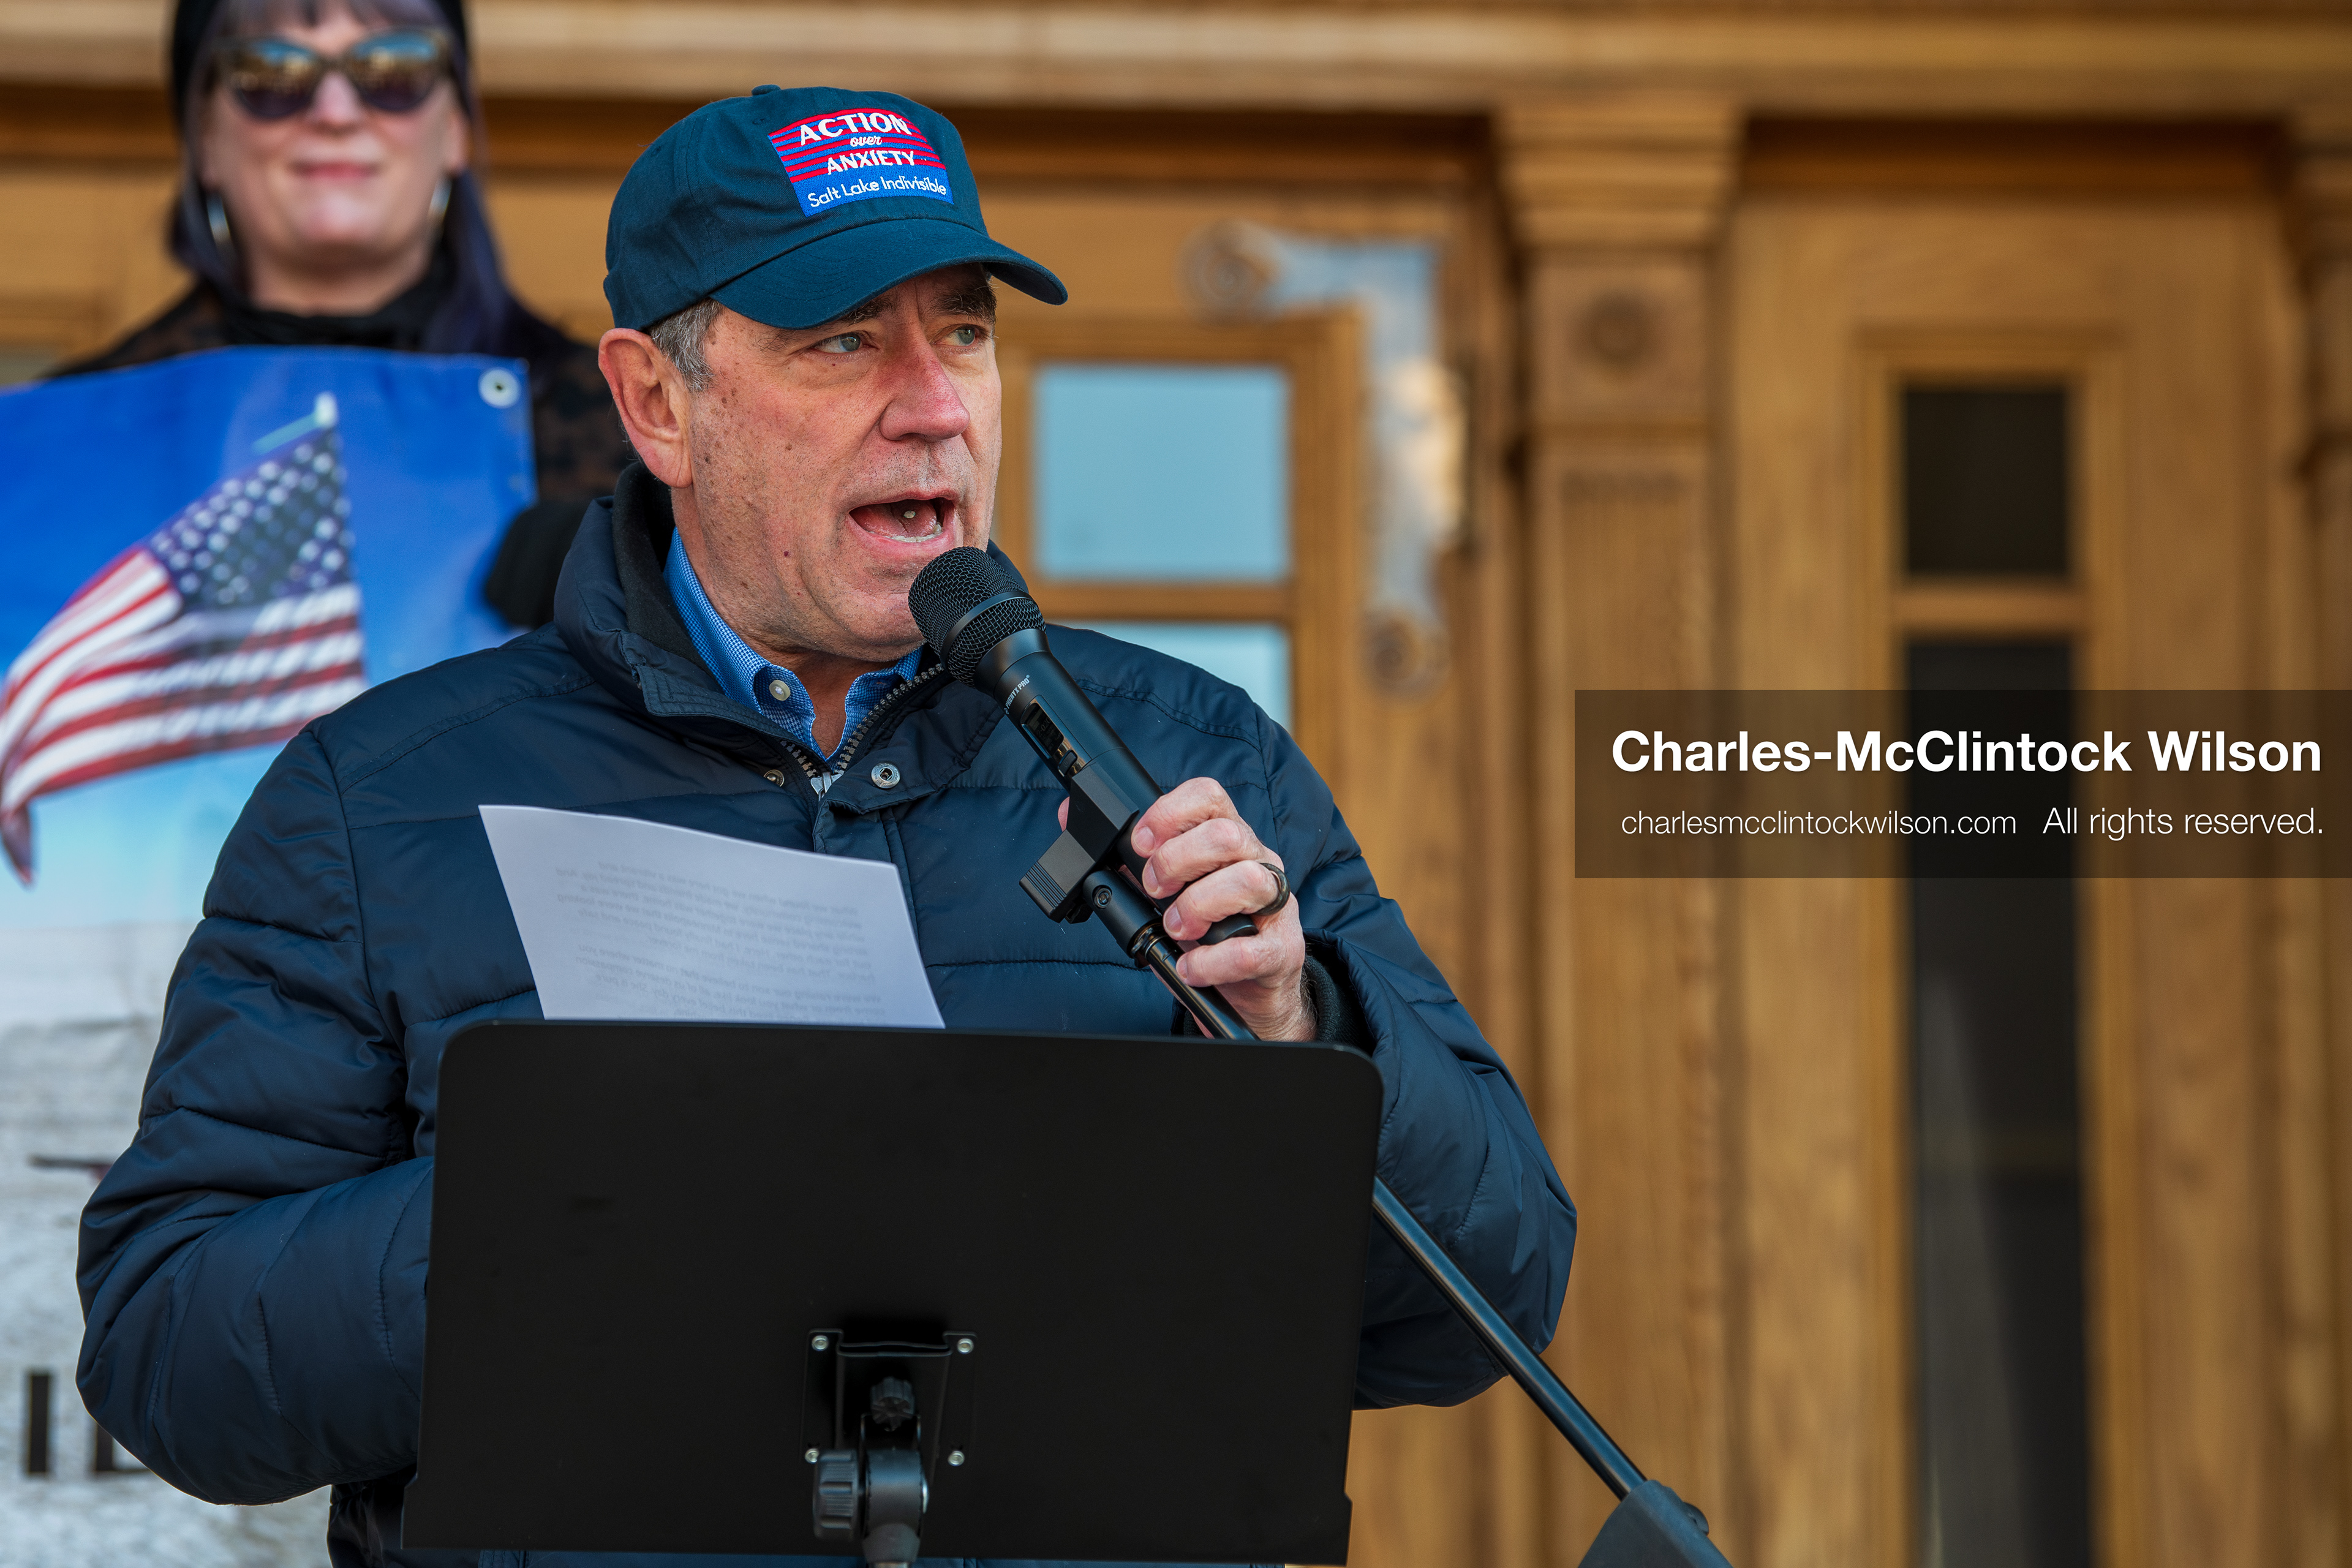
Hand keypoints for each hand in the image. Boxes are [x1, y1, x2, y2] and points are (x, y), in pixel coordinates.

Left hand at [1057, 778, 1312, 1039]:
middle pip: (1226, 833)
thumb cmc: (1205, 934)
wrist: (1246, 993)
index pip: (1209, 796)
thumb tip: (1069, 816)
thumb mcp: (1163, 893)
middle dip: (1175, 861)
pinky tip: (1190, 966)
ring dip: (1197, 905)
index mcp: (1227, 840)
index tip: (1139, 843)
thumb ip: (1127, 860)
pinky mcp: (1281, 950)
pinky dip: (1212, 960)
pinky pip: (1252, 948)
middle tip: (1153, 890)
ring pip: (1246, 879)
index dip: (1169, 812)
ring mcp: (1275, 905)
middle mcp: (1257, 862)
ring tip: (1175, 927)